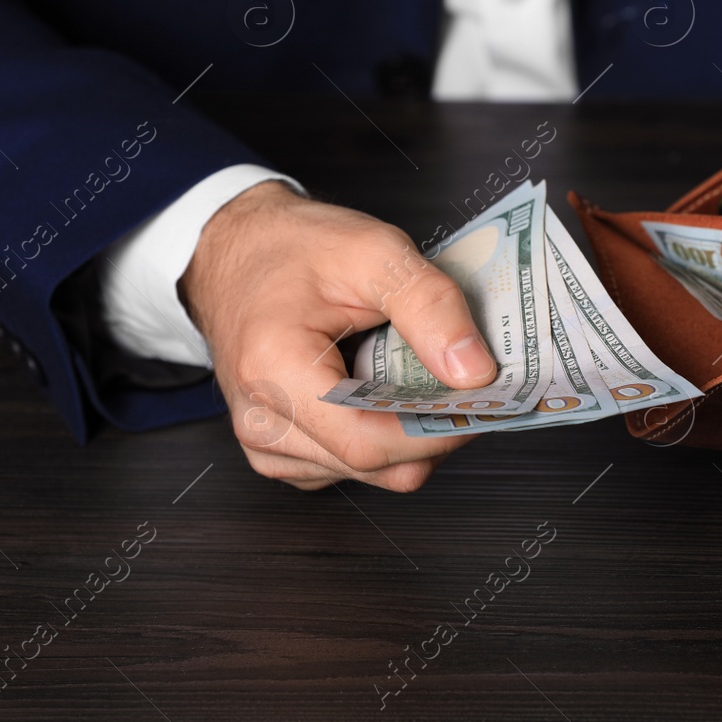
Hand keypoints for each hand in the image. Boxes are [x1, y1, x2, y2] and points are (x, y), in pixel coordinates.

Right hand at [182, 181, 496, 491]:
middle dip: (433, 427)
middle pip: (375, 464)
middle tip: (467, 379)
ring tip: (419, 374)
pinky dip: (383, 434)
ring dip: (409, 431)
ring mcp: (267, 444)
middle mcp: (262, 422)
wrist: (237, 250)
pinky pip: (351, 467)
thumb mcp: (372, 251)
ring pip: (370, 473)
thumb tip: (474, 370)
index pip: (370, 441)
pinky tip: (387, 389)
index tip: (484, 398)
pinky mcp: (282, 451)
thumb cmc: (291, 248)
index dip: (438, 428)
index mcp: (273, 371)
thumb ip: (429, 306)